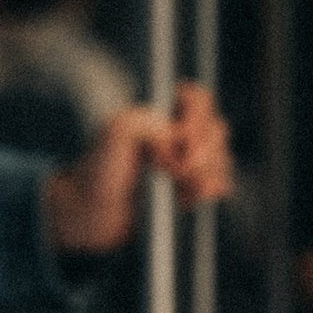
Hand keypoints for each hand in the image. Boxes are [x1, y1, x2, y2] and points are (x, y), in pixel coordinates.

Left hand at [45, 83, 235, 259]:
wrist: (92, 214)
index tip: (181, 136)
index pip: (197, 99)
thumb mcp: (114, 133)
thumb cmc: (98, 168)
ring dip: (208, 171)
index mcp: (162, 113)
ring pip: (221, 158)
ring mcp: (188, 164)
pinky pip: (219, 185)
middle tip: (179, 168)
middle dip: (204, 149)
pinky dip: (211, 189)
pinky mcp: (191, 192)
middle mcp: (179, 135)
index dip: (197, 115)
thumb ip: (144, 125)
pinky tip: (192, 196)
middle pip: (216, 130)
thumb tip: (174, 142)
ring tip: (182, 184)